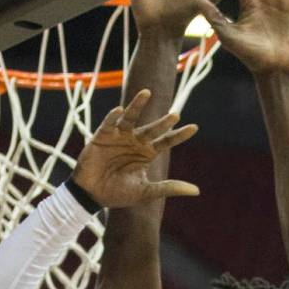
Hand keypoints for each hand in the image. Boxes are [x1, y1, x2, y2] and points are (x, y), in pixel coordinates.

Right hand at [72, 90, 199, 206]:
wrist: (92, 196)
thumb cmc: (118, 194)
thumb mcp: (147, 191)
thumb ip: (169, 187)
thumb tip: (197, 191)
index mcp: (147, 153)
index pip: (167, 141)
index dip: (179, 135)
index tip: (195, 127)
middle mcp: (135, 141)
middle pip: (152, 129)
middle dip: (163, 123)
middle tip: (176, 115)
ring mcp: (119, 137)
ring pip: (130, 118)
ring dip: (137, 105)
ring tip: (147, 92)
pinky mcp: (102, 137)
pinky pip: (108, 124)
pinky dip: (113, 117)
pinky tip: (119, 110)